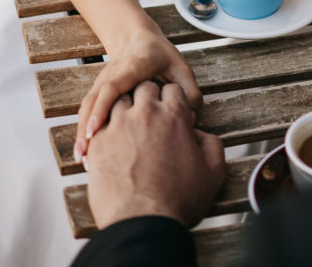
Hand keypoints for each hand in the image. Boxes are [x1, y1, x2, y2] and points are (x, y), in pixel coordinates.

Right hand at [74, 26, 202, 160]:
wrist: (137, 40)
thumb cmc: (161, 56)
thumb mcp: (180, 67)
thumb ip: (188, 90)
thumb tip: (191, 118)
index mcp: (132, 67)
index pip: (112, 87)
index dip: (102, 108)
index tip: (94, 130)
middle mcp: (111, 74)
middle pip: (93, 101)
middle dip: (87, 128)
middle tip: (86, 156)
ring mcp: (101, 83)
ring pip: (86, 108)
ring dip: (82, 134)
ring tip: (83, 160)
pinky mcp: (98, 93)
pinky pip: (87, 112)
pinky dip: (84, 132)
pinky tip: (86, 153)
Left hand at [85, 80, 223, 229]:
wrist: (142, 223)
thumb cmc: (179, 199)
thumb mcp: (213, 171)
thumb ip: (211, 143)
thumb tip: (198, 134)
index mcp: (174, 115)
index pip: (173, 89)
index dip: (174, 100)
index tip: (173, 114)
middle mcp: (145, 113)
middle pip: (144, 87)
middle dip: (148, 97)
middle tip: (150, 116)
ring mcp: (118, 125)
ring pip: (119, 100)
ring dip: (125, 109)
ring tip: (129, 127)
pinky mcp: (98, 142)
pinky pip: (99, 123)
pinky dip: (105, 128)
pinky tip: (112, 143)